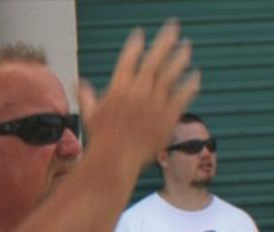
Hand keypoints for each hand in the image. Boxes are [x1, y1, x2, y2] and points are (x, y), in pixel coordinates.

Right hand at [77, 19, 199, 169]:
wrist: (115, 161)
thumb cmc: (100, 139)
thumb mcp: (90, 115)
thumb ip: (87, 95)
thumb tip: (78, 83)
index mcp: (118, 88)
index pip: (128, 58)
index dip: (135, 44)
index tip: (140, 34)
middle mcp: (138, 91)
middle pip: (154, 59)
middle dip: (165, 41)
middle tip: (173, 28)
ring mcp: (155, 103)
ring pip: (172, 73)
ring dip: (180, 58)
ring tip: (186, 48)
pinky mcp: (168, 116)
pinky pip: (183, 95)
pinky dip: (190, 84)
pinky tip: (195, 76)